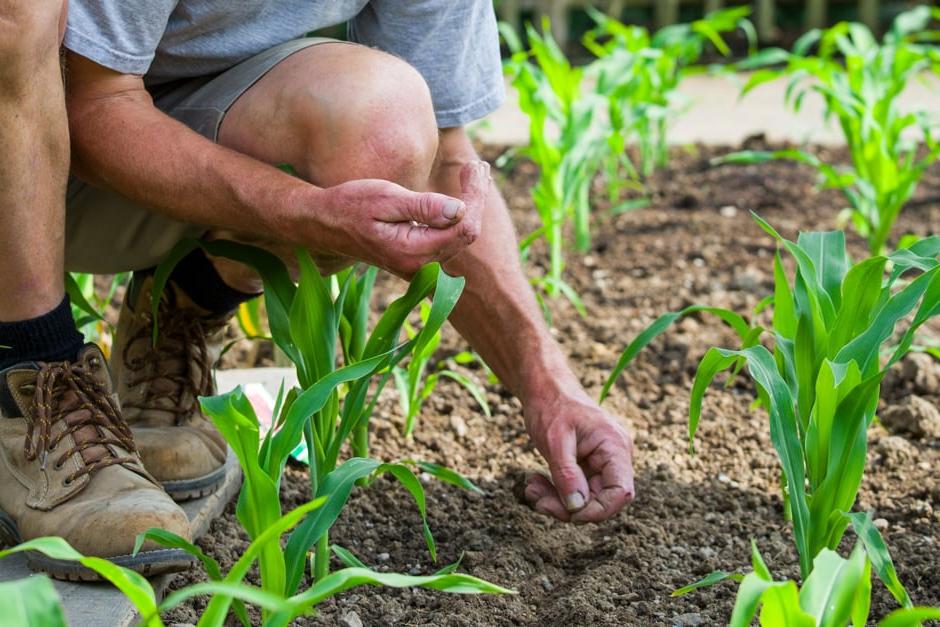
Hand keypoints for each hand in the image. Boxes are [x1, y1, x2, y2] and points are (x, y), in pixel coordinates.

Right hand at [316, 161, 488, 276]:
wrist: (324, 224)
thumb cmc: (350, 205)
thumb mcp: (386, 198)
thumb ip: (423, 207)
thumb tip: (460, 209)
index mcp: (413, 252)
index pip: (463, 227)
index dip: (474, 196)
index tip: (473, 166)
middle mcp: (419, 266)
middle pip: (466, 234)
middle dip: (477, 198)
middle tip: (478, 166)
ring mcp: (419, 266)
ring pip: (460, 237)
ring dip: (471, 205)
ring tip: (474, 173)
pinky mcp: (417, 259)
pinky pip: (448, 239)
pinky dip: (459, 216)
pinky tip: (463, 194)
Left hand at [523, 394, 634, 522]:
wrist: (545, 389)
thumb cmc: (552, 406)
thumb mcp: (555, 440)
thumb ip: (567, 473)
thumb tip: (576, 507)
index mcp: (615, 447)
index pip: (621, 492)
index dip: (598, 510)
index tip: (569, 513)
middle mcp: (615, 458)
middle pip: (602, 500)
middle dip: (568, 507)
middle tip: (537, 500)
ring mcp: (602, 463)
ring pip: (586, 499)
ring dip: (557, 501)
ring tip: (530, 488)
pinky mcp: (588, 467)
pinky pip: (576, 490)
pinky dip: (555, 492)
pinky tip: (534, 482)